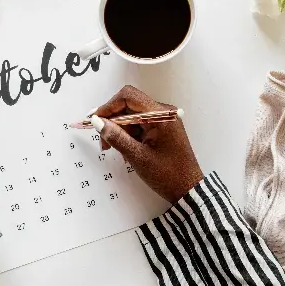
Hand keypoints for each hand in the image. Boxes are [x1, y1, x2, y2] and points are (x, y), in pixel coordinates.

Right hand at [92, 85, 203, 202]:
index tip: (96, 119)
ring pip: (132, 117)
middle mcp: (164, 113)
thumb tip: (98, 122)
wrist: (188, 189)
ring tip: (112, 148)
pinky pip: (140, 125)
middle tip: (102, 140)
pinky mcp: (162, 129)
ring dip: (119, 130)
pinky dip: (129, 135)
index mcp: (162, 116)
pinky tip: (124, 150)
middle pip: (129, 106)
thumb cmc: (168, 175)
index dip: (109, 106)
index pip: (129, 97)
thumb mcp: (138, 157)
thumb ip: (116, 137)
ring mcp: (164, 121)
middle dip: (112, 121)